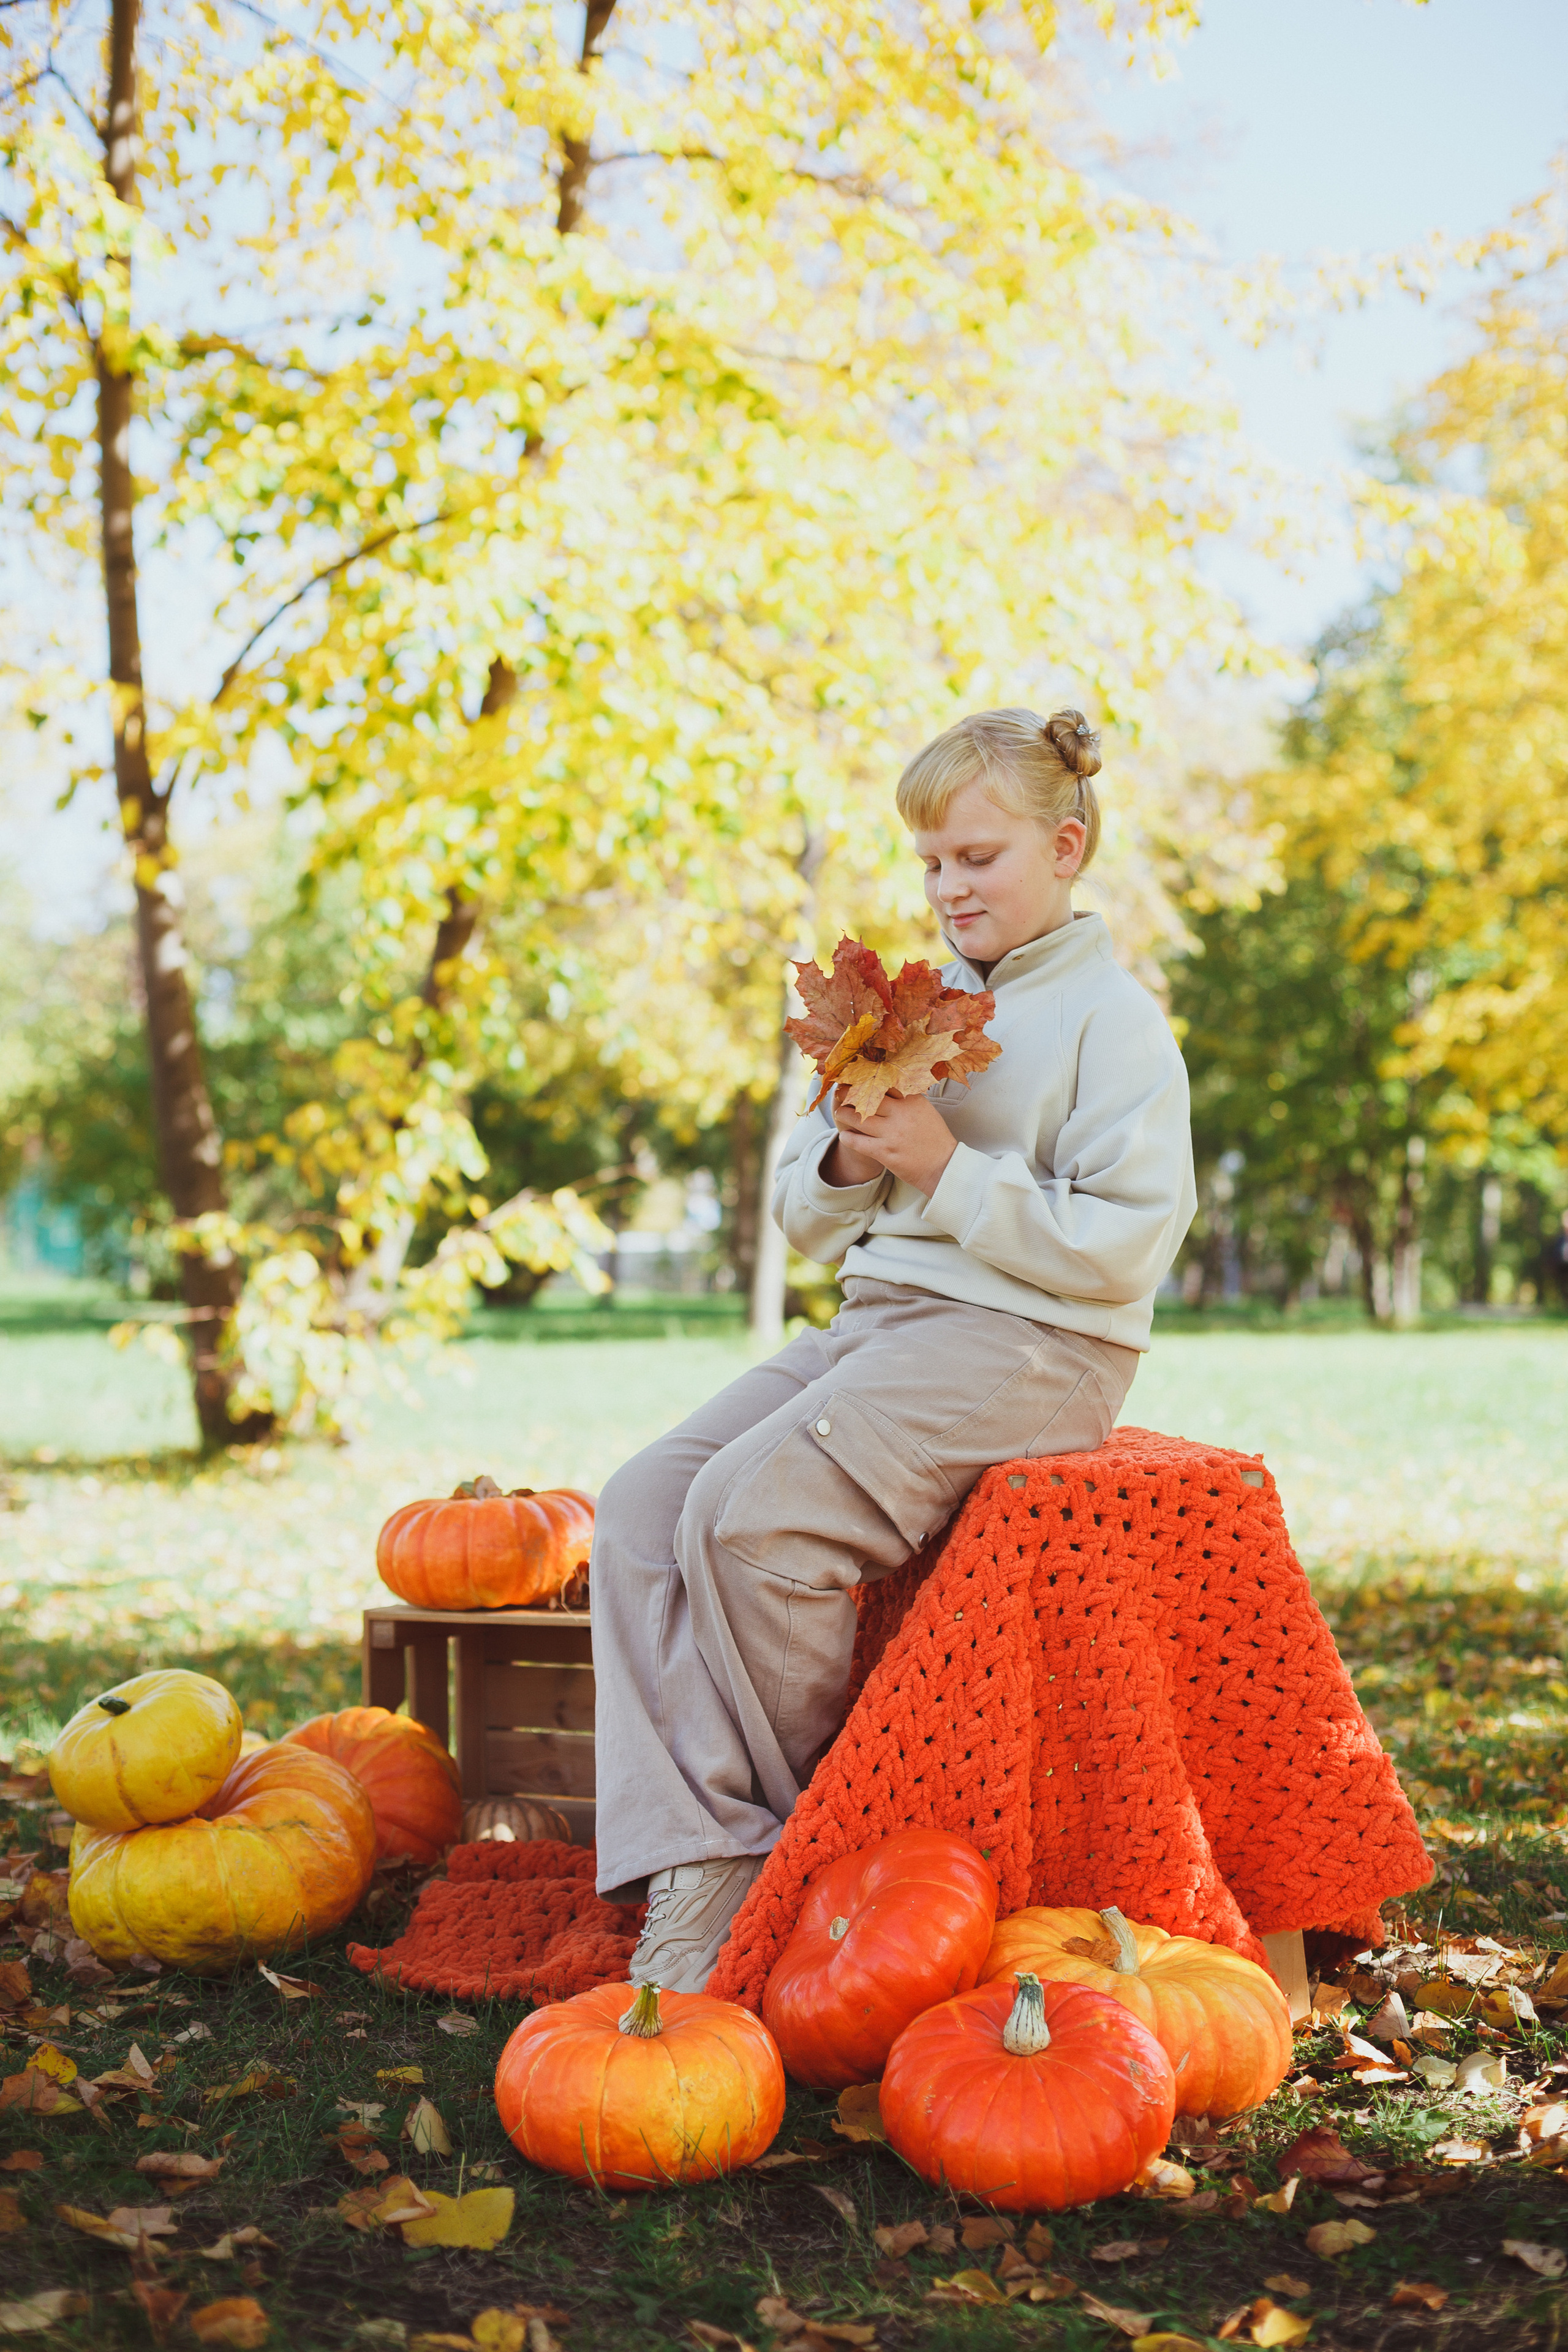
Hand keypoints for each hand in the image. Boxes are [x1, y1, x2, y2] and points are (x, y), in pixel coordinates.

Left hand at [821, 1086, 956, 1197]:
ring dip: (845, 1115)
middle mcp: (901, 1113)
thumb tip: (888, 1087)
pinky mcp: (885, 1152)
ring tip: (840, 1113)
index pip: (884, 1083)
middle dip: (850, 1093)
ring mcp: (892, 1133)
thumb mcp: (926, 1111)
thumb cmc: (935, 1139)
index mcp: (913, 1100)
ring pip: (858, 1118)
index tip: (857, 1078)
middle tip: (841, 1092)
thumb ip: (908, 1098)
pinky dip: (848, 1138)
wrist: (943, 1166)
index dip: (868, 1079)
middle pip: (868, 1097)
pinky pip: (858, 1142)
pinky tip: (845, 1136)